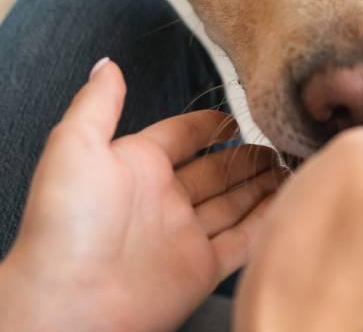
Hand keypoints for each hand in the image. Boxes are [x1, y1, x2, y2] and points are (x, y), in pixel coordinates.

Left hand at [0, 60, 285, 331]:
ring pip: (234, 203)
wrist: (67, 300)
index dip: (209, 124)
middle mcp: (163, 199)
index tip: (241, 112)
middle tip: (284, 139)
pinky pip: (243, 241)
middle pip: (215, 170)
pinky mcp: (201, 269)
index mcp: (135, 165)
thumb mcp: (74, 145)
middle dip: (247, 155)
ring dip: (263, 185)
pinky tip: (292, 202)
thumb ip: (97, 103)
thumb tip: (107, 62)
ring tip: (297, 164)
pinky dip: (268, 222)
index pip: (181, 135)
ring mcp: (184, 235)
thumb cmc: (66, 220)